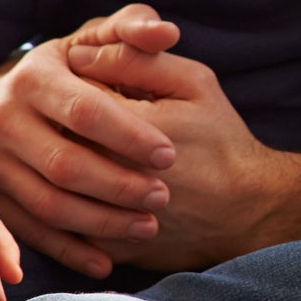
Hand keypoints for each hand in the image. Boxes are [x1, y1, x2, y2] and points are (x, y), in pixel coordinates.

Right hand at [0, 5, 181, 278]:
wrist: (1, 101)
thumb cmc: (68, 70)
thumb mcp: (94, 41)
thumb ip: (132, 29)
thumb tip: (168, 32)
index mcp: (31, 77)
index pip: (86, 111)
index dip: (131, 135)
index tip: (170, 154)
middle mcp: (0, 120)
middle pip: (66, 164)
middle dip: (120, 185)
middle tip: (163, 196)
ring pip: (48, 204)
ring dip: (102, 222)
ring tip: (148, 225)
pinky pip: (29, 233)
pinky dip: (69, 250)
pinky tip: (108, 259)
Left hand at [64, 39, 300, 271]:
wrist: (246, 209)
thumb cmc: (221, 140)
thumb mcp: (193, 83)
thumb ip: (137, 60)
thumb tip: (79, 54)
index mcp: (125, 126)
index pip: (72, 94)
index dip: (86, 87)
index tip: (111, 92)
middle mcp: (107, 173)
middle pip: (56, 138)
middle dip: (74, 128)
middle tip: (104, 128)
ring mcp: (103, 216)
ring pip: (54, 184)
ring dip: (66, 167)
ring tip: (102, 158)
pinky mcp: (104, 247)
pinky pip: (66, 224)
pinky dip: (71, 205)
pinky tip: (94, 192)